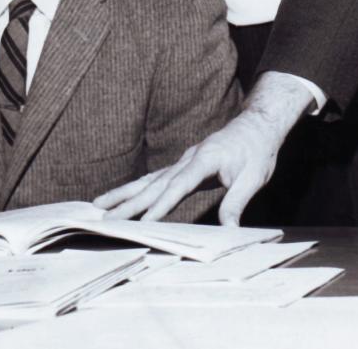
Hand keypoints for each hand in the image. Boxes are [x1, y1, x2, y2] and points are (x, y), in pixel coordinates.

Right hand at [94, 71, 313, 224]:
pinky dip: (138, 188)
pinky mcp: (184, 165)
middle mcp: (189, 158)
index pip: (179, 185)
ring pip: (149, 179)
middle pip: (155, 183)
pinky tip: (124, 197)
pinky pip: (156, 178)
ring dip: (125, 193)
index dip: (161, 204)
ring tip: (98, 206)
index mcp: (205, 158)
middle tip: (103, 217)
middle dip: (129, 201)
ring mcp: (184, 160)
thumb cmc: (257, 150)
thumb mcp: (254, 178)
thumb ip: (236, 203)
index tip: (143, 220)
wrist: (258, 125)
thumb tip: (227, 231)